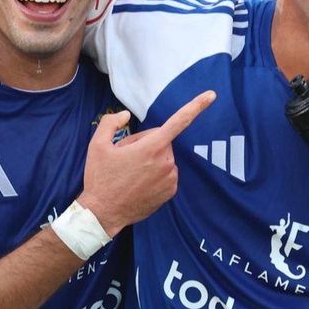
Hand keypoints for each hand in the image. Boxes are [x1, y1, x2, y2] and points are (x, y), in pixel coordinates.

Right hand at [79, 91, 215, 233]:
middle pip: (162, 141)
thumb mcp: (97, 145)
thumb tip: (126, 115)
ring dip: (151, 161)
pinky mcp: (170, 191)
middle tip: (126, 157)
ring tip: (130, 173)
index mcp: (151, 146)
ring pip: (164, 158)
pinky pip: (166, 174)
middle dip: (148, 144)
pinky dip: (155, 175)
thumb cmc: (100, 177)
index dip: (196, 106)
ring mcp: (170, 178)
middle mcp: (165, 161)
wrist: (103, 213)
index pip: (179, 121)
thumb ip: (112, 122)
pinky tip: (138, 183)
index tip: (211, 95)